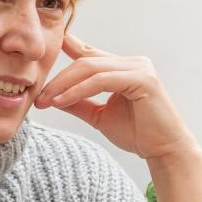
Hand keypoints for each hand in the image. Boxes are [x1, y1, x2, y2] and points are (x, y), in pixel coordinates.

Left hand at [34, 33, 200, 161]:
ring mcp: (139, 68)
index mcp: (123, 67)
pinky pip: (101, 80)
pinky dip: (78, 90)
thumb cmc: (136, 133)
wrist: (163, 150)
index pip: (89, 54)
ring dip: (63, 85)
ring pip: (90, 69)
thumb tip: (52, 95)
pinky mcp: (142, 79)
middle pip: (84, 62)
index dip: (65, 51)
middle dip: (57, 79)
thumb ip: (78, 102)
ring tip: (46, 101)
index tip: (40, 58)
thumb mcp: (99, 115)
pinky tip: (62, 101)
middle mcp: (133, 62)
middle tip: (38, 98)